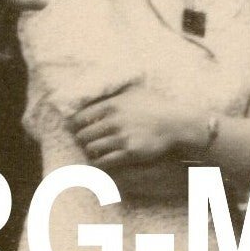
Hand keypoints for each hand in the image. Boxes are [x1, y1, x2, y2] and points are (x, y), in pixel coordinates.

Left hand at [69, 85, 205, 169]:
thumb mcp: (134, 92)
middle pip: (83, 135)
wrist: (176, 123)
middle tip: (83, 143)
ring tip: (92, 152)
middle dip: (82, 140)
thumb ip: (116, 91)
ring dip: (90, 152)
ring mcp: (121, 138)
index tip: (73, 129)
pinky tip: (100, 162)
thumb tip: (100, 87)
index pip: (79, 118)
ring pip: (92, 149)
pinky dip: (99, 163)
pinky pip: (104, 162)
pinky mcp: (129, 153)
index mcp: (112, 105)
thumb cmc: (156, 105)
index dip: (73, 126)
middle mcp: (113, 121)